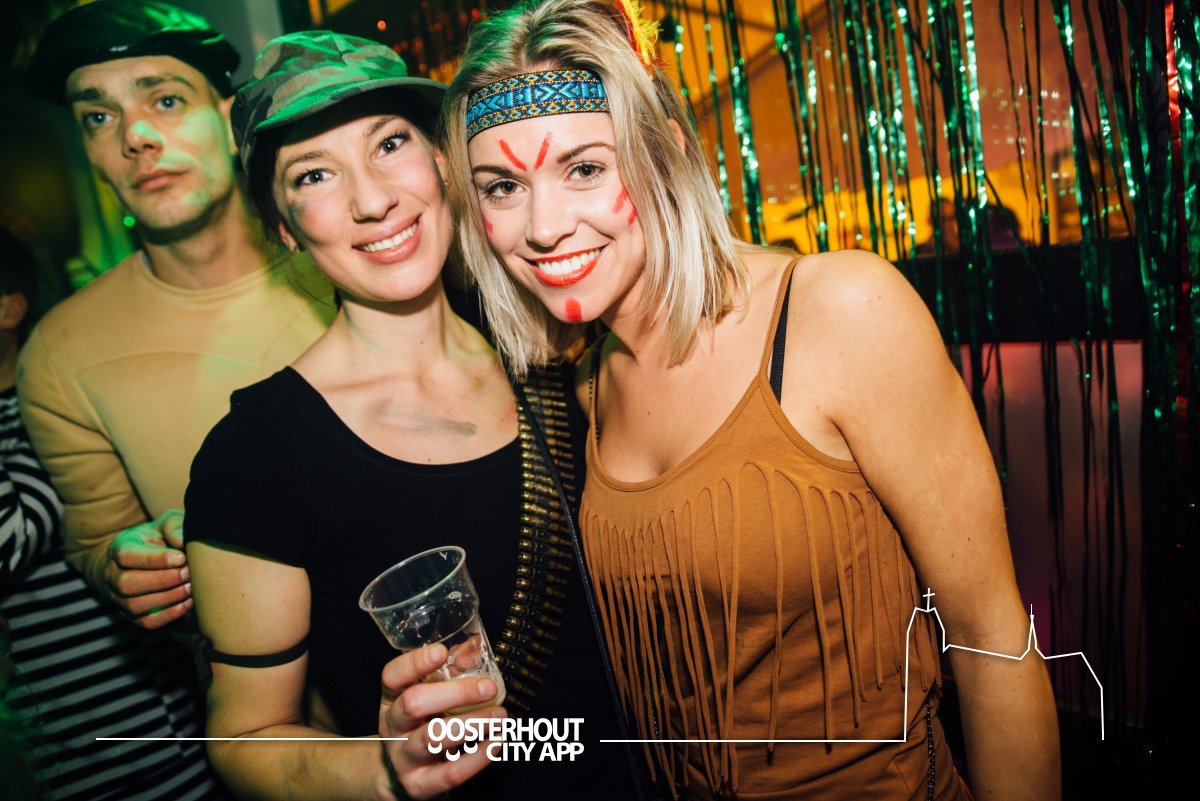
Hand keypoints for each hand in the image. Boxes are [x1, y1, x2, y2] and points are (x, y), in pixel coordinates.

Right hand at [103, 509, 190, 628]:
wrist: (146, 560)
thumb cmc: (159, 539)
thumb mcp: (165, 524)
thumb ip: (173, 527)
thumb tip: (182, 541)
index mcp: (119, 548)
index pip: (127, 556)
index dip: (155, 559)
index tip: (181, 558)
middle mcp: (113, 575)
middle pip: (128, 584)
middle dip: (163, 580)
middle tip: (189, 573)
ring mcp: (120, 598)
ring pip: (136, 605)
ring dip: (168, 598)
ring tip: (191, 587)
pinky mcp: (133, 615)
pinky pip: (147, 622)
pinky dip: (169, 614)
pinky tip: (188, 602)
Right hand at [377, 645, 504, 799]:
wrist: (403, 779)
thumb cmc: (422, 727)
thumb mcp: (428, 698)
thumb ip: (449, 671)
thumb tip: (474, 647)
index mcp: (392, 699)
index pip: (392, 676)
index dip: (414, 663)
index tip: (441, 652)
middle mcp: (393, 727)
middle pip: (413, 703)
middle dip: (456, 693)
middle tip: (489, 688)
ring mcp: (404, 757)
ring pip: (434, 737)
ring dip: (473, 723)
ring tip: (500, 716)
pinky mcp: (420, 784)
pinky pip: (451, 772)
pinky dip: (478, 757)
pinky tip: (496, 743)